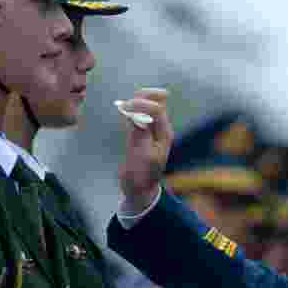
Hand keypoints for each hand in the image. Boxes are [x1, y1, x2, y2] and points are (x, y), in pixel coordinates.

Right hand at [117, 88, 173, 210]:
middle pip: (156, 102)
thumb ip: (139, 133)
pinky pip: (139, 114)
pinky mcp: (141, 133)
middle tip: (124, 104)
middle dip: (141, 98)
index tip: (124, 107)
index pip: (157, 109)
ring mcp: (151, 130)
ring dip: (136, 102)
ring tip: (123, 106)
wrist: (139, 189)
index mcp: (164, 133)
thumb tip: (134, 113)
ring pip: (147, 106)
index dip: (141, 103)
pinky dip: (132, 109)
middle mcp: (160, 129)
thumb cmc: (141, 175)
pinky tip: (123, 110)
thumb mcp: (141, 155)